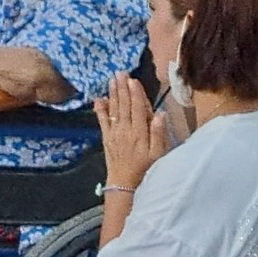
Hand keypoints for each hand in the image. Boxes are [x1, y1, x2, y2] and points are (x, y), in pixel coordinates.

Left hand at [94, 72, 167, 187]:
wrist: (125, 184)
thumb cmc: (147, 169)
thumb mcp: (159, 154)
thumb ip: (159, 134)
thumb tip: (160, 114)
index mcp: (140, 132)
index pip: (138, 108)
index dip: (136, 94)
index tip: (133, 80)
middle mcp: (125, 130)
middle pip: (124, 105)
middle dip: (122, 88)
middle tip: (120, 72)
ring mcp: (114, 133)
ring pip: (114, 109)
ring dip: (113, 94)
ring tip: (111, 80)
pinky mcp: (107, 138)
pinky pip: (102, 121)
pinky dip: (100, 109)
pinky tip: (98, 99)